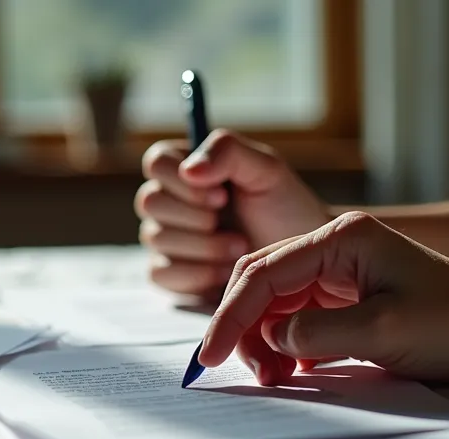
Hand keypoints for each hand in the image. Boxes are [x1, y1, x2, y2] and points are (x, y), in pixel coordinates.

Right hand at [136, 131, 330, 295]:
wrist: (299, 259)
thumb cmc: (284, 209)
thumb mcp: (267, 169)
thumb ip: (229, 152)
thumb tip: (189, 169)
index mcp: (188, 167)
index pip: (156, 161)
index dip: (183, 181)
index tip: (222, 195)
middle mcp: (169, 200)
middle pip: (149, 201)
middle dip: (196, 217)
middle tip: (235, 225)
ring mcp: (165, 239)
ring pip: (155, 238)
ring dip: (204, 246)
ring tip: (240, 247)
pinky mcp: (168, 275)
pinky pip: (160, 273)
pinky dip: (195, 274)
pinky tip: (225, 271)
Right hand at [198, 212, 448, 384]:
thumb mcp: (382, 332)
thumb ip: (315, 333)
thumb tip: (272, 338)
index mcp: (342, 239)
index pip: (263, 273)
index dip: (230, 317)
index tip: (209, 358)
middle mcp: (337, 246)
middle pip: (261, 281)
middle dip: (242, 326)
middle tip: (242, 373)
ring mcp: (343, 269)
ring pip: (276, 301)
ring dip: (265, 340)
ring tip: (276, 379)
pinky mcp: (350, 295)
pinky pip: (299, 315)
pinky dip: (287, 344)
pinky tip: (295, 371)